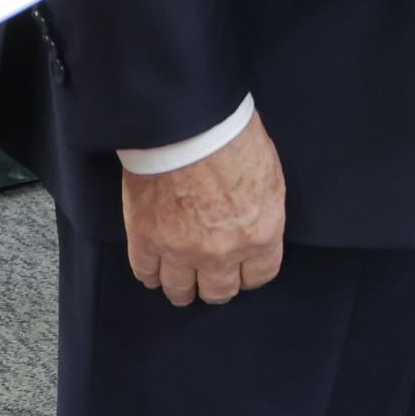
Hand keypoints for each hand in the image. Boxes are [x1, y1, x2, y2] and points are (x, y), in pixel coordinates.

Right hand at [122, 111, 285, 305]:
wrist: (188, 123)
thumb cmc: (233, 138)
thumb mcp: (269, 176)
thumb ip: (263, 212)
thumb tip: (253, 225)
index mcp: (259, 235)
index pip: (259, 277)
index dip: (249, 274)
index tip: (242, 271)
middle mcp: (222, 253)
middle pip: (218, 292)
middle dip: (215, 285)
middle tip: (210, 276)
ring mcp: (180, 251)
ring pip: (179, 291)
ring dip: (181, 287)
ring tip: (180, 280)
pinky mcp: (146, 239)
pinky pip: (145, 273)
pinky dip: (149, 272)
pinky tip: (154, 267)